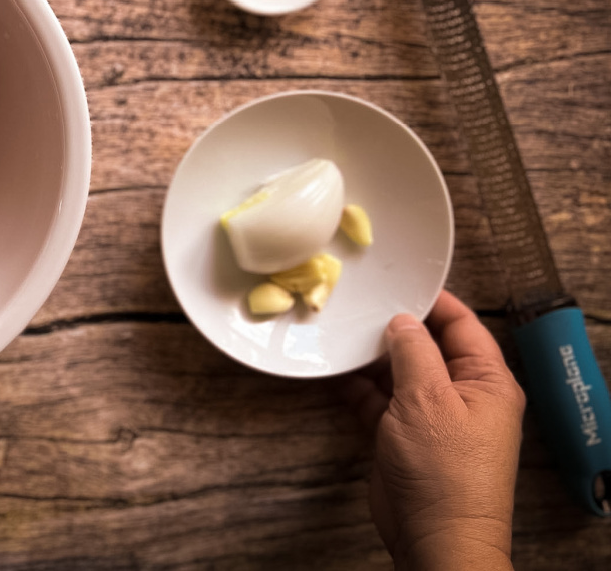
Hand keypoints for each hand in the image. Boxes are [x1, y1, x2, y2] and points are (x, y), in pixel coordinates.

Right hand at [342, 290, 525, 570]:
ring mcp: (429, 417)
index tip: (399, 280)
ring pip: (396, 373)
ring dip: (369, 359)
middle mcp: (460, 394)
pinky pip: (376, 400)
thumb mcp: (429, 398)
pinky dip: (355, 387)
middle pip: (424, 346)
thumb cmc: (446, 472)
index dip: (432, 301)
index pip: (461, 325)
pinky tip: (331, 371)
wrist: (435, 537)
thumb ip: (413, 352)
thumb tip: (401, 321)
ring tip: (338, 333)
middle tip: (358, 304)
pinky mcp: (401, 437)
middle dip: (392, 329)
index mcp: (485, 381)